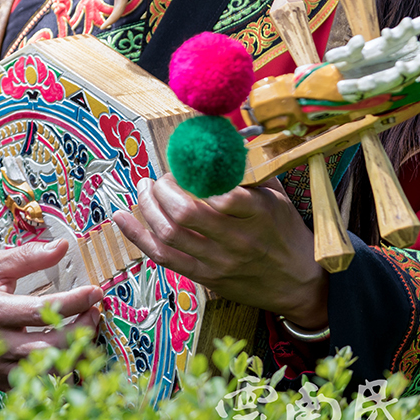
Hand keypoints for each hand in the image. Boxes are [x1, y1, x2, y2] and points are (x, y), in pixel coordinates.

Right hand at [0, 239, 102, 385]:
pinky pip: (36, 381)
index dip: (74, 303)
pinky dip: (57, 368)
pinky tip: (67, 350)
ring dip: (75, 353)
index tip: (95, 292)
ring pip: (46, 371)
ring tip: (87, 332)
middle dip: (81, 331)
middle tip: (95, 312)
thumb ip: (27, 256)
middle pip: (49, 347)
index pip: (42, 311)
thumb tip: (63, 247)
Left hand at [112, 175, 327, 328]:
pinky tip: (121, 218)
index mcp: (257, 214)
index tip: (187, 165)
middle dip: (163, 189)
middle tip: (160, 178)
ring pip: (169, 234)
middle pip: (185, 213)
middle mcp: (236, 239)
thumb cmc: (287, 233)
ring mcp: (218, 261)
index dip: (196, 176)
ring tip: (144, 188)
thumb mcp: (277, 197)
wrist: (299, 284)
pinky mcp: (205, 277)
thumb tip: (223, 135)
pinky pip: (163, 257)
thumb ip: (250, 169)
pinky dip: (137, 236)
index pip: (222, 194)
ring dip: (147, 207)